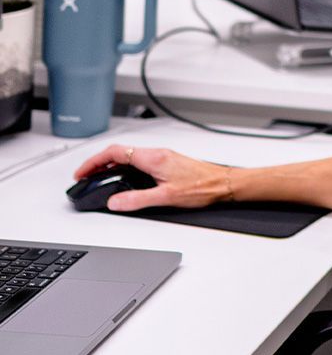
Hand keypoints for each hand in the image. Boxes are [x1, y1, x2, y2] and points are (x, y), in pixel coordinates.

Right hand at [72, 145, 229, 211]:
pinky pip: (140, 160)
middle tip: (86, 176)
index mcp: (154, 158)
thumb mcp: (166, 197)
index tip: (82, 172)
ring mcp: (163, 157)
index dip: (94, 162)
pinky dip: (125, 167)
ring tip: (100, 177)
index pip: (115, 152)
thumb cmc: (203, 187)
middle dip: (99, 163)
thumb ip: (137, 199)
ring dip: (111, 165)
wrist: (224, 184)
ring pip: (130, 156)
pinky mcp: (168, 162)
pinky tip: (124, 178)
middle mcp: (158, 154)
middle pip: (120, 152)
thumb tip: (115, 202)